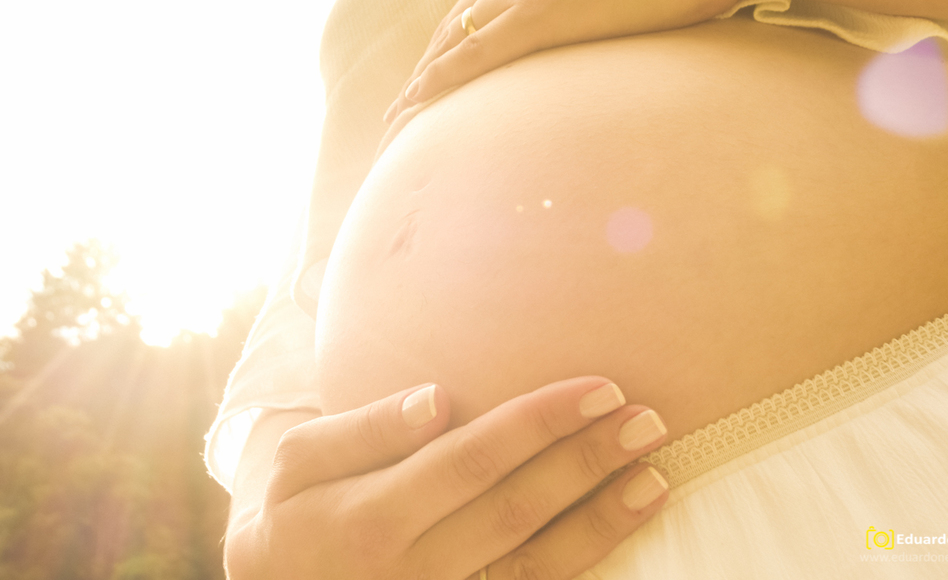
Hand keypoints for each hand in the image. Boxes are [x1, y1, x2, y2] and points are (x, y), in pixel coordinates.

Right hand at [225, 377, 670, 578]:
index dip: (539, 423)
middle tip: (649, 419)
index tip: (600, 386)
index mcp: (371, 516)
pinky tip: (623, 529)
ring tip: (657, 476)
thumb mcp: (297, 460)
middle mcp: (412, 570)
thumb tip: (439, 401)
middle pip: (515, 510)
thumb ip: (365, 429)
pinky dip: (580, 566)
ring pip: (535, 567)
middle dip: (587, 463)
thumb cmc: (291, 512)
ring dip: (601, 521)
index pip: (470, 460)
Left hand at [384, 0, 752, 123]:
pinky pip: (469, 57)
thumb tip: (599, 20)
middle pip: (451, 27)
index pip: (475, 6)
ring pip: (449, 45)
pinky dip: (436, 85)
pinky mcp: (538, 13)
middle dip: (425, 71)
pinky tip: (414, 110)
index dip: (451, 46)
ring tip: (396, 125)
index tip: (434, 78)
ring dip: (419, 88)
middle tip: (402, 113)